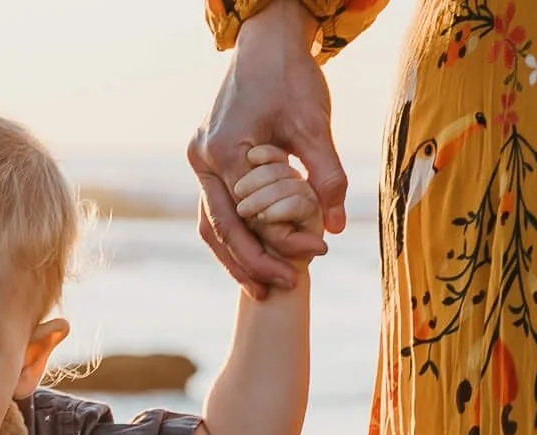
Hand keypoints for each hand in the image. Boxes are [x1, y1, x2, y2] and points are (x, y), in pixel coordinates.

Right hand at [189, 1, 347, 297]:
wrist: (265, 43)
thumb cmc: (290, 78)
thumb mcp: (314, 124)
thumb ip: (326, 175)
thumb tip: (336, 226)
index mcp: (224, 152)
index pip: (247, 217)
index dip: (275, 247)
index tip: (310, 262)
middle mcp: (203, 159)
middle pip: (219, 229)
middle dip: (249, 264)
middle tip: (278, 290)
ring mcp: (200, 160)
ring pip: (210, 223)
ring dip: (235, 256)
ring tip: (261, 286)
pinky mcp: (208, 158)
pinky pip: (215, 207)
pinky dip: (234, 234)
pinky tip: (255, 253)